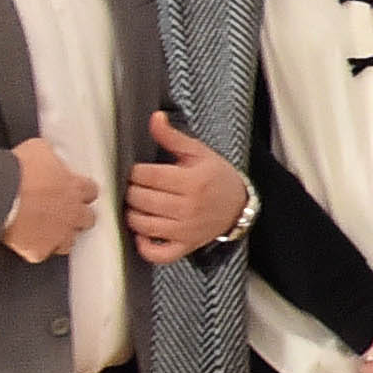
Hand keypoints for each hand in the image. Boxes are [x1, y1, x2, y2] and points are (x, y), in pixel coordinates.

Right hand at [5, 134, 97, 264]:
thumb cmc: (16, 170)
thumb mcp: (38, 149)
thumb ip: (51, 157)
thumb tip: (49, 156)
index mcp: (74, 187)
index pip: (91, 192)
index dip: (81, 192)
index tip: (73, 191)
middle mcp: (72, 214)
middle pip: (87, 219)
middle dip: (77, 216)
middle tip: (61, 212)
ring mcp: (57, 235)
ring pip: (69, 242)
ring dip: (60, 236)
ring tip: (45, 230)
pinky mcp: (39, 250)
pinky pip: (42, 253)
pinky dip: (36, 248)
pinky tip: (27, 242)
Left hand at [123, 112, 242, 263]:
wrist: (239, 205)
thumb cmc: (217, 177)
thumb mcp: (198, 153)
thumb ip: (172, 137)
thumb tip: (155, 118)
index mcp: (191, 181)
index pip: (147, 176)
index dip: (135, 172)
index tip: (139, 171)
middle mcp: (188, 207)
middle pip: (141, 199)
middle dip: (133, 191)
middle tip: (137, 187)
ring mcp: (186, 230)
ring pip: (143, 225)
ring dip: (133, 214)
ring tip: (138, 205)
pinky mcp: (185, 246)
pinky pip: (159, 254)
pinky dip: (145, 247)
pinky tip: (143, 233)